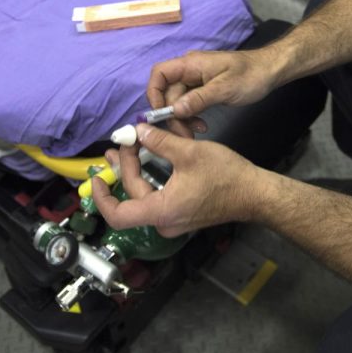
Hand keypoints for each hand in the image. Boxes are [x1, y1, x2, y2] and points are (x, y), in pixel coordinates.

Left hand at [92, 124, 260, 237]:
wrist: (255, 193)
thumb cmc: (225, 175)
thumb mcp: (189, 152)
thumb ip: (160, 142)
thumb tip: (138, 131)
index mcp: (161, 210)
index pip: (118, 215)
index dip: (101, 197)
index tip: (97, 176)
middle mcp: (164, 221)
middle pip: (132, 196)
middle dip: (124, 167)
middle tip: (123, 142)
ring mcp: (174, 220)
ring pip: (145, 196)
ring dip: (136, 171)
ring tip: (130, 147)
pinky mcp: (183, 213)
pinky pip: (158, 196)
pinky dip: (151, 177)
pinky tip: (152, 157)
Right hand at [146, 47, 281, 135]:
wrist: (270, 71)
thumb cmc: (250, 75)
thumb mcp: (225, 88)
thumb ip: (198, 99)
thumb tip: (175, 110)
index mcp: (191, 64)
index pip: (160, 74)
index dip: (154, 93)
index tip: (162, 114)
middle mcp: (189, 70)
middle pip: (168, 92)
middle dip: (173, 114)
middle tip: (184, 134)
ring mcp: (196, 80)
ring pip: (178, 101)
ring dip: (183, 118)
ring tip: (196, 132)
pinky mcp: (204, 89)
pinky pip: (190, 104)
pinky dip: (192, 116)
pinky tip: (202, 126)